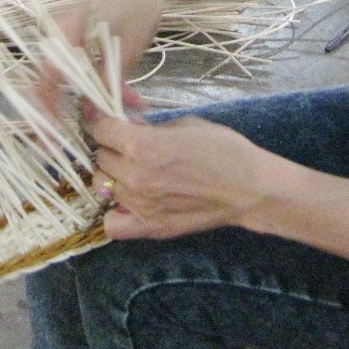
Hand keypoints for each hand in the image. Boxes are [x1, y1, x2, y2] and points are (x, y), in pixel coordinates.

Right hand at [37, 0, 171, 120]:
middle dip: (80, 103)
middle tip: (101, 122)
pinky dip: (105, 81)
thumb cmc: (139, 6)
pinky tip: (129, 93)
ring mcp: (74, 36)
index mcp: (67, 32)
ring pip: (78, 75)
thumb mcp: (126, 49)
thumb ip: (107, 81)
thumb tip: (90, 114)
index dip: (47, 103)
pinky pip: (89, 66)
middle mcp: (64, 34)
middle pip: (59, 79)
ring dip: (99, 94)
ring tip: (131, 105)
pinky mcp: (87, 40)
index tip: (56, 126)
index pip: (46, 75)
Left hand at [88, 113, 269, 239]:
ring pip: (102, 186)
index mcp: (142, 145)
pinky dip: (114, 213)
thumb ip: (148, 126)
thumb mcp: (184, 124)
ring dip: (112, 175)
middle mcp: (135, 176)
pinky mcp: (150, 228)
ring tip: (132, 171)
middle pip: (100, 157)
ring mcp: (140, 205)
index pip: (100, 129)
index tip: (106, 120)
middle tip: (127, 145)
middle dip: (110, 147)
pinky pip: (112, 225)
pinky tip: (128, 201)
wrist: (249, 187)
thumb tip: (126, 124)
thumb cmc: (222, 149)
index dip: (101, 121)